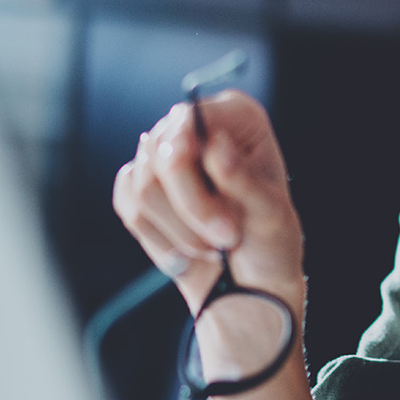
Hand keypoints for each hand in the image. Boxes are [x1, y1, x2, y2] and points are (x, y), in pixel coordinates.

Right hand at [111, 90, 304, 319]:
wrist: (249, 282)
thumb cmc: (269, 242)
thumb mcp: (270, 214)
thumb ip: (243, 179)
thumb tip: (216, 144)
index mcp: (237, 116)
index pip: (190, 119)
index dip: (191, 160)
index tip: (214, 202)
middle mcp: (196, 126)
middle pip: (161, 155)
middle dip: (192, 209)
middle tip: (225, 238)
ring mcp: (164, 155)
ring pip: (143, 185)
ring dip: (180, 230)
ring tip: (213, 246)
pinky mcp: (141, 185)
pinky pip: (130, 205)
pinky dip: (159, 238)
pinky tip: (187, 251)